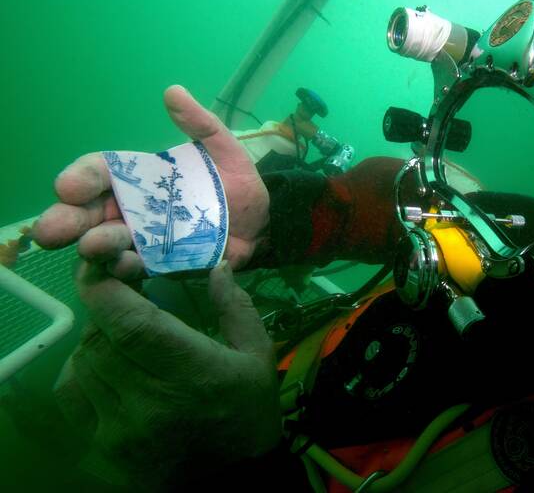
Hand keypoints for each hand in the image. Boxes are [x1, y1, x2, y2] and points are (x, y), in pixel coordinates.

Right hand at [32, 85, 269, 276]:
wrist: (264, 222)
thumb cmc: (236, 183)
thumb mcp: (223, 148)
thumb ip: (200, 124)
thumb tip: (173, 91)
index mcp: (140, 177)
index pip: (101, 173)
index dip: (83, 178)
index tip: (69, 186)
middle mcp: (133, 209)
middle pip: (90, 213)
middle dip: (68, 219)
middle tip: (52, 229)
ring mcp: (144, 239)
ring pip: (108, 243)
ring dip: (96, 245)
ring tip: (92, 245)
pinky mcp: (161, 264)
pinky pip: (137, 269)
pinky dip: (127, 268)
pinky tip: (124, 264)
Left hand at [55, 261, 280, 484]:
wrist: (233, 481)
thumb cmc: (249, 412)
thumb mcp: (257, 355)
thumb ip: (235, 308)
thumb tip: (217, 266)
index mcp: (192, 371)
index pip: (130, 322)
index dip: (106, 288)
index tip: (104, 267)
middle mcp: (150, 400)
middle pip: (99, 337)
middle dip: (107, 311)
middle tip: (126, 303)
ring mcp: (120, 427)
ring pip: (82, 362)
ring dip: (96, 340)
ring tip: (123, 339)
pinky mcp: (103, 446)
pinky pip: (72, 394)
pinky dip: (81, 371)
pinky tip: (106, 369)